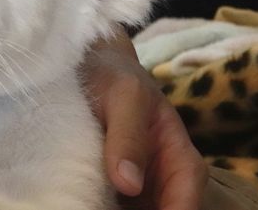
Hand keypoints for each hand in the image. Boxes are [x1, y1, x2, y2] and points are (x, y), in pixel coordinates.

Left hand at [83, 28, 207, 209]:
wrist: (87, 63)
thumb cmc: (114, 74)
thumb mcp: (125, 95)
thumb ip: (129, 135)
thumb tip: (129, 185)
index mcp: (178, 157)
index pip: (185, 202)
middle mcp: (160, 179)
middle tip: (92, 208)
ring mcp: (133, 185)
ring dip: (104, 209)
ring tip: (80, 204)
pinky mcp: (106, 185)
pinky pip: (103, 204)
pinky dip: (90, 204)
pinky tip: (72, 200)